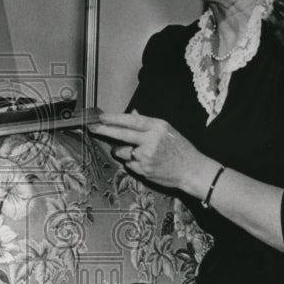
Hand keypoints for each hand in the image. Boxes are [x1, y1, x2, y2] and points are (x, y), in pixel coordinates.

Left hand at [88, 112, 212, 193]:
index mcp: (157, 127)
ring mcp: (146, 156)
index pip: (131, 120)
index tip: (101, 117)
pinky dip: (132, 162)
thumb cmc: (180, 148)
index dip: (114, 118)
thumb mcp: (166, 130)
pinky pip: (129, 164)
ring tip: (139, 152)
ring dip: (123, 151)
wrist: (191, 170)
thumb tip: (132, 113)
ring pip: (122, 151)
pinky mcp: (143, 169)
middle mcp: (151, 140)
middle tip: (92, 127)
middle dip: (104, 130)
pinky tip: (146, 162)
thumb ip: (147, 123)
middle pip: (121, 134)